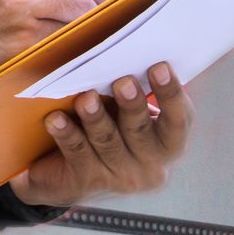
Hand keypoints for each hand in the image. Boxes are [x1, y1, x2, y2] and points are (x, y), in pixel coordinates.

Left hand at [11, 63, 193, 206]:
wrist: (72, 180)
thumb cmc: (110, 133)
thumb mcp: (128, 116)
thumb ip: (134, 93)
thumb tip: (124, 51)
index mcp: (168, 145)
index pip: (178, 120)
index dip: (171, 94)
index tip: (159, 66)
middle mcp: (150, 167)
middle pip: (141, 132)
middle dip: (132, 105)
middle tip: (123, 82)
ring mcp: (119, 179)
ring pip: (108, 143)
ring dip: (96, 118)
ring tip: (85, 98)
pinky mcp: (88, 183)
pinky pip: (78, 153)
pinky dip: (67, 134)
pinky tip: (55, 119)